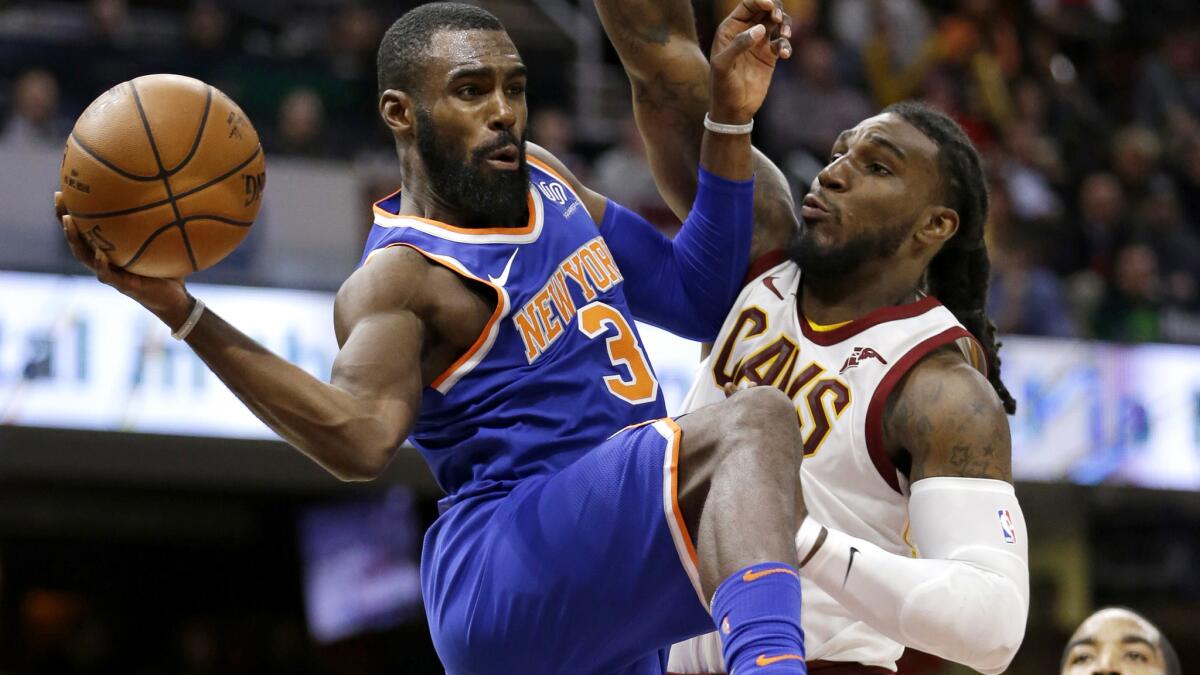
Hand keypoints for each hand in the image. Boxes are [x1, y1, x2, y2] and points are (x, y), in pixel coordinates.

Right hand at [55, 191, 192, 329]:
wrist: (174, 297)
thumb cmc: (166, 267)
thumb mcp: (162, 242)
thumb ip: (159, 224)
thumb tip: (168, 194)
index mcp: (110, 249)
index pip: (87, 228)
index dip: (73, 211)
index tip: (63, 190)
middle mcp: (105, 259)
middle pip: (77, 238)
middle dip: (65, 219)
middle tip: (59, 199)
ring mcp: (111, 273)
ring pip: (84, 256)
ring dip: (74, 239)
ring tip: (69, 221)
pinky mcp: (122, 286)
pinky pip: (107, 275)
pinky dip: (102, 264)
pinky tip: (100, 253)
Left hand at [709, 0, 791, 123]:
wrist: (733, 110)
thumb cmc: (722, 87)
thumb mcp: (723, 66)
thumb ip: (739, 45)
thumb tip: (760, 29)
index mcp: (730, 29)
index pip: (747, 5)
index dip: (760, 1)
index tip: (770, 6)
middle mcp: (745, 32)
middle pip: (765, 9)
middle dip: (775, 9)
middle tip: (778, 20)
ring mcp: (759, 43)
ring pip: (777, 22)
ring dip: (785, 23)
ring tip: (786, 34)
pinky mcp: (770, 56)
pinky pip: (782, 42)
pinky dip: (786, 45)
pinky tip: (785, 55)